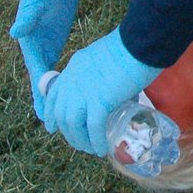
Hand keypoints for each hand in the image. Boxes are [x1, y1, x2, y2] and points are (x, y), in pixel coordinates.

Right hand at [9, 0, 81, 118]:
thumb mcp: (34, 1)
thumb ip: (27, 16)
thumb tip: (15, 32)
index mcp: (30, 43)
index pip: (35, 75)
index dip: (39, 96)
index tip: (42, 116)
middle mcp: (35, 49)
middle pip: (41, 83)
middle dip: (45, 105)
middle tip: (52, 129)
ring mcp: (45, 47)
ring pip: (50, 78)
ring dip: (54, 97)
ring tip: (60, 119)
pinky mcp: (55, 43)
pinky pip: (59, 68)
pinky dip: (63, 82)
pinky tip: (70, 95)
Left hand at [41, 29, 160, 155]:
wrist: (141, 43)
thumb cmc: (132, 45)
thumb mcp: (105, 56)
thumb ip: (102, 72)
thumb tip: (113, 88)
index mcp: (74, 67)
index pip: (54, 94)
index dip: (51, 113)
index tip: (53, 126)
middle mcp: (73, 81)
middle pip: (61, 112)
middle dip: (67, 132)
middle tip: (77, 142)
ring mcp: (84, 92)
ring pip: (73, 123)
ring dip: (80, 140)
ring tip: (91, 148)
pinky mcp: (100, 101)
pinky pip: (93, 128)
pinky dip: (97, 141)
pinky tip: (103, 149)